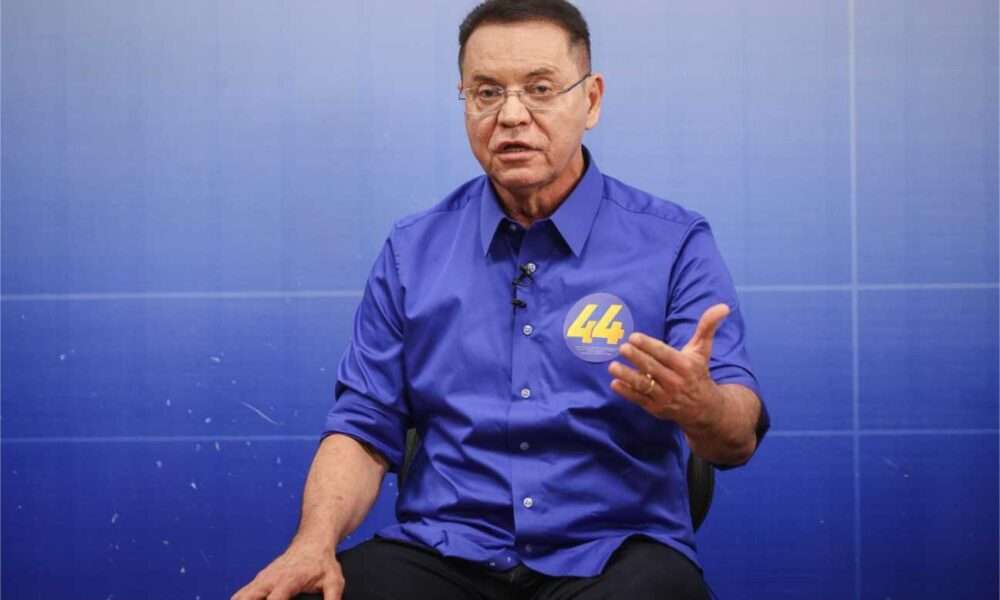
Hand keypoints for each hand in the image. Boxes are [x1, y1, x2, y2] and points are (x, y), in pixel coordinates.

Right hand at [231, 542, 344, 599]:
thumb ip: (332, 599)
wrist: (312, 542)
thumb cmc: (322, 562)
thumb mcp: (333, 581)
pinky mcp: (258, 581)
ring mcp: (261, 579)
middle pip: (247, 598)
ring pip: (240, 597)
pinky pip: (241, 595)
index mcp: (288, 580)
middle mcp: (270, 579)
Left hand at [608, 303, 729, 430]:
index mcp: (685, 365)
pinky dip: (626, 392)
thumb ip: (708, 327)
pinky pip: (639, 399)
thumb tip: (724, 306)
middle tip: (622, 347)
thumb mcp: (703, 350)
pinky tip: (615, 383)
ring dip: (627, 376)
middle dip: (636, 357)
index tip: (633, 336)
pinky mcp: (656, 408)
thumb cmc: (699, 372)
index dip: (649, 345)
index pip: (664, 354)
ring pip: (644, 385)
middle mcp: (675, 381)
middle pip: (652, 368)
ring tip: (612, 366)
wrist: (704, 408)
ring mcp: (665, 396)